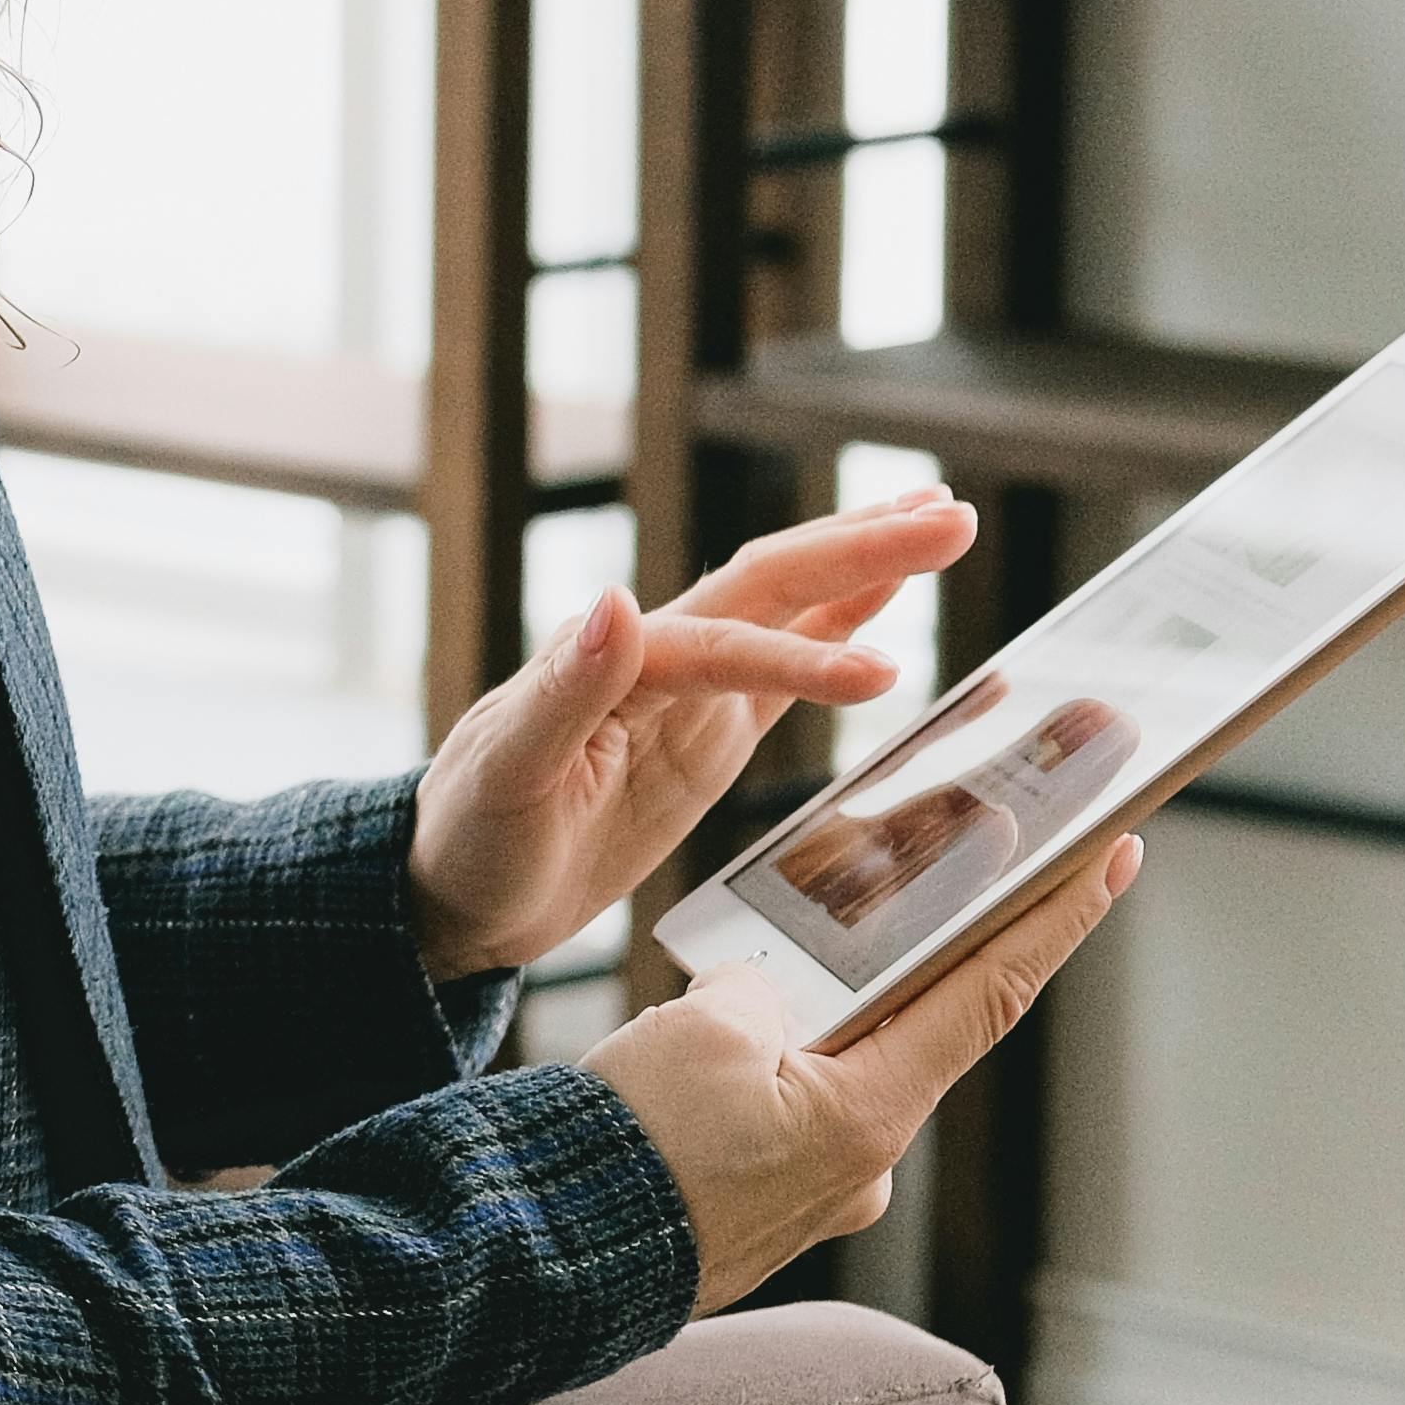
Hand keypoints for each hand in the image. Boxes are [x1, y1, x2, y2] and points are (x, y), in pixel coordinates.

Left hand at [402, 487, 976, 977]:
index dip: (801, 659)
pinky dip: (838, 628)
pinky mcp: (703, 733)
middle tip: (951, 516)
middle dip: (860, 551)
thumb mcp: (506, 774)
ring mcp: (684, 693)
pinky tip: (886, 598)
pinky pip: (783, 668)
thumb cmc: (470, 837)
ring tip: (941, 518)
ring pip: (787, 608)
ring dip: (860, 564)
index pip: (725, 647)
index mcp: (613, 668)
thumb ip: (562, 691)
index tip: (882, 678)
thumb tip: (615, 599)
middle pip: (770, 587)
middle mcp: (653, 660)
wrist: (453, 889)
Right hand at [576, 834, 1135, 1310]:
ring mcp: (813, 1192)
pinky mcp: (760, 1207)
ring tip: (714, 998)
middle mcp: (860, 1161)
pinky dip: (748, 1070)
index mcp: (868, 1115)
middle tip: (881, 894)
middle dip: (888, 959)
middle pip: (907, 1027)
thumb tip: (766, 995)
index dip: (1056, 918)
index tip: (1113, 855)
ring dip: (789, 1021)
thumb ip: (764, 986)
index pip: (990, 992)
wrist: (547, 1258)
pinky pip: (775, 1113)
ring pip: (825, 1070)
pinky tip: (685, 1060)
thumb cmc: (629, 1149)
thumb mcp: (704, 1028)